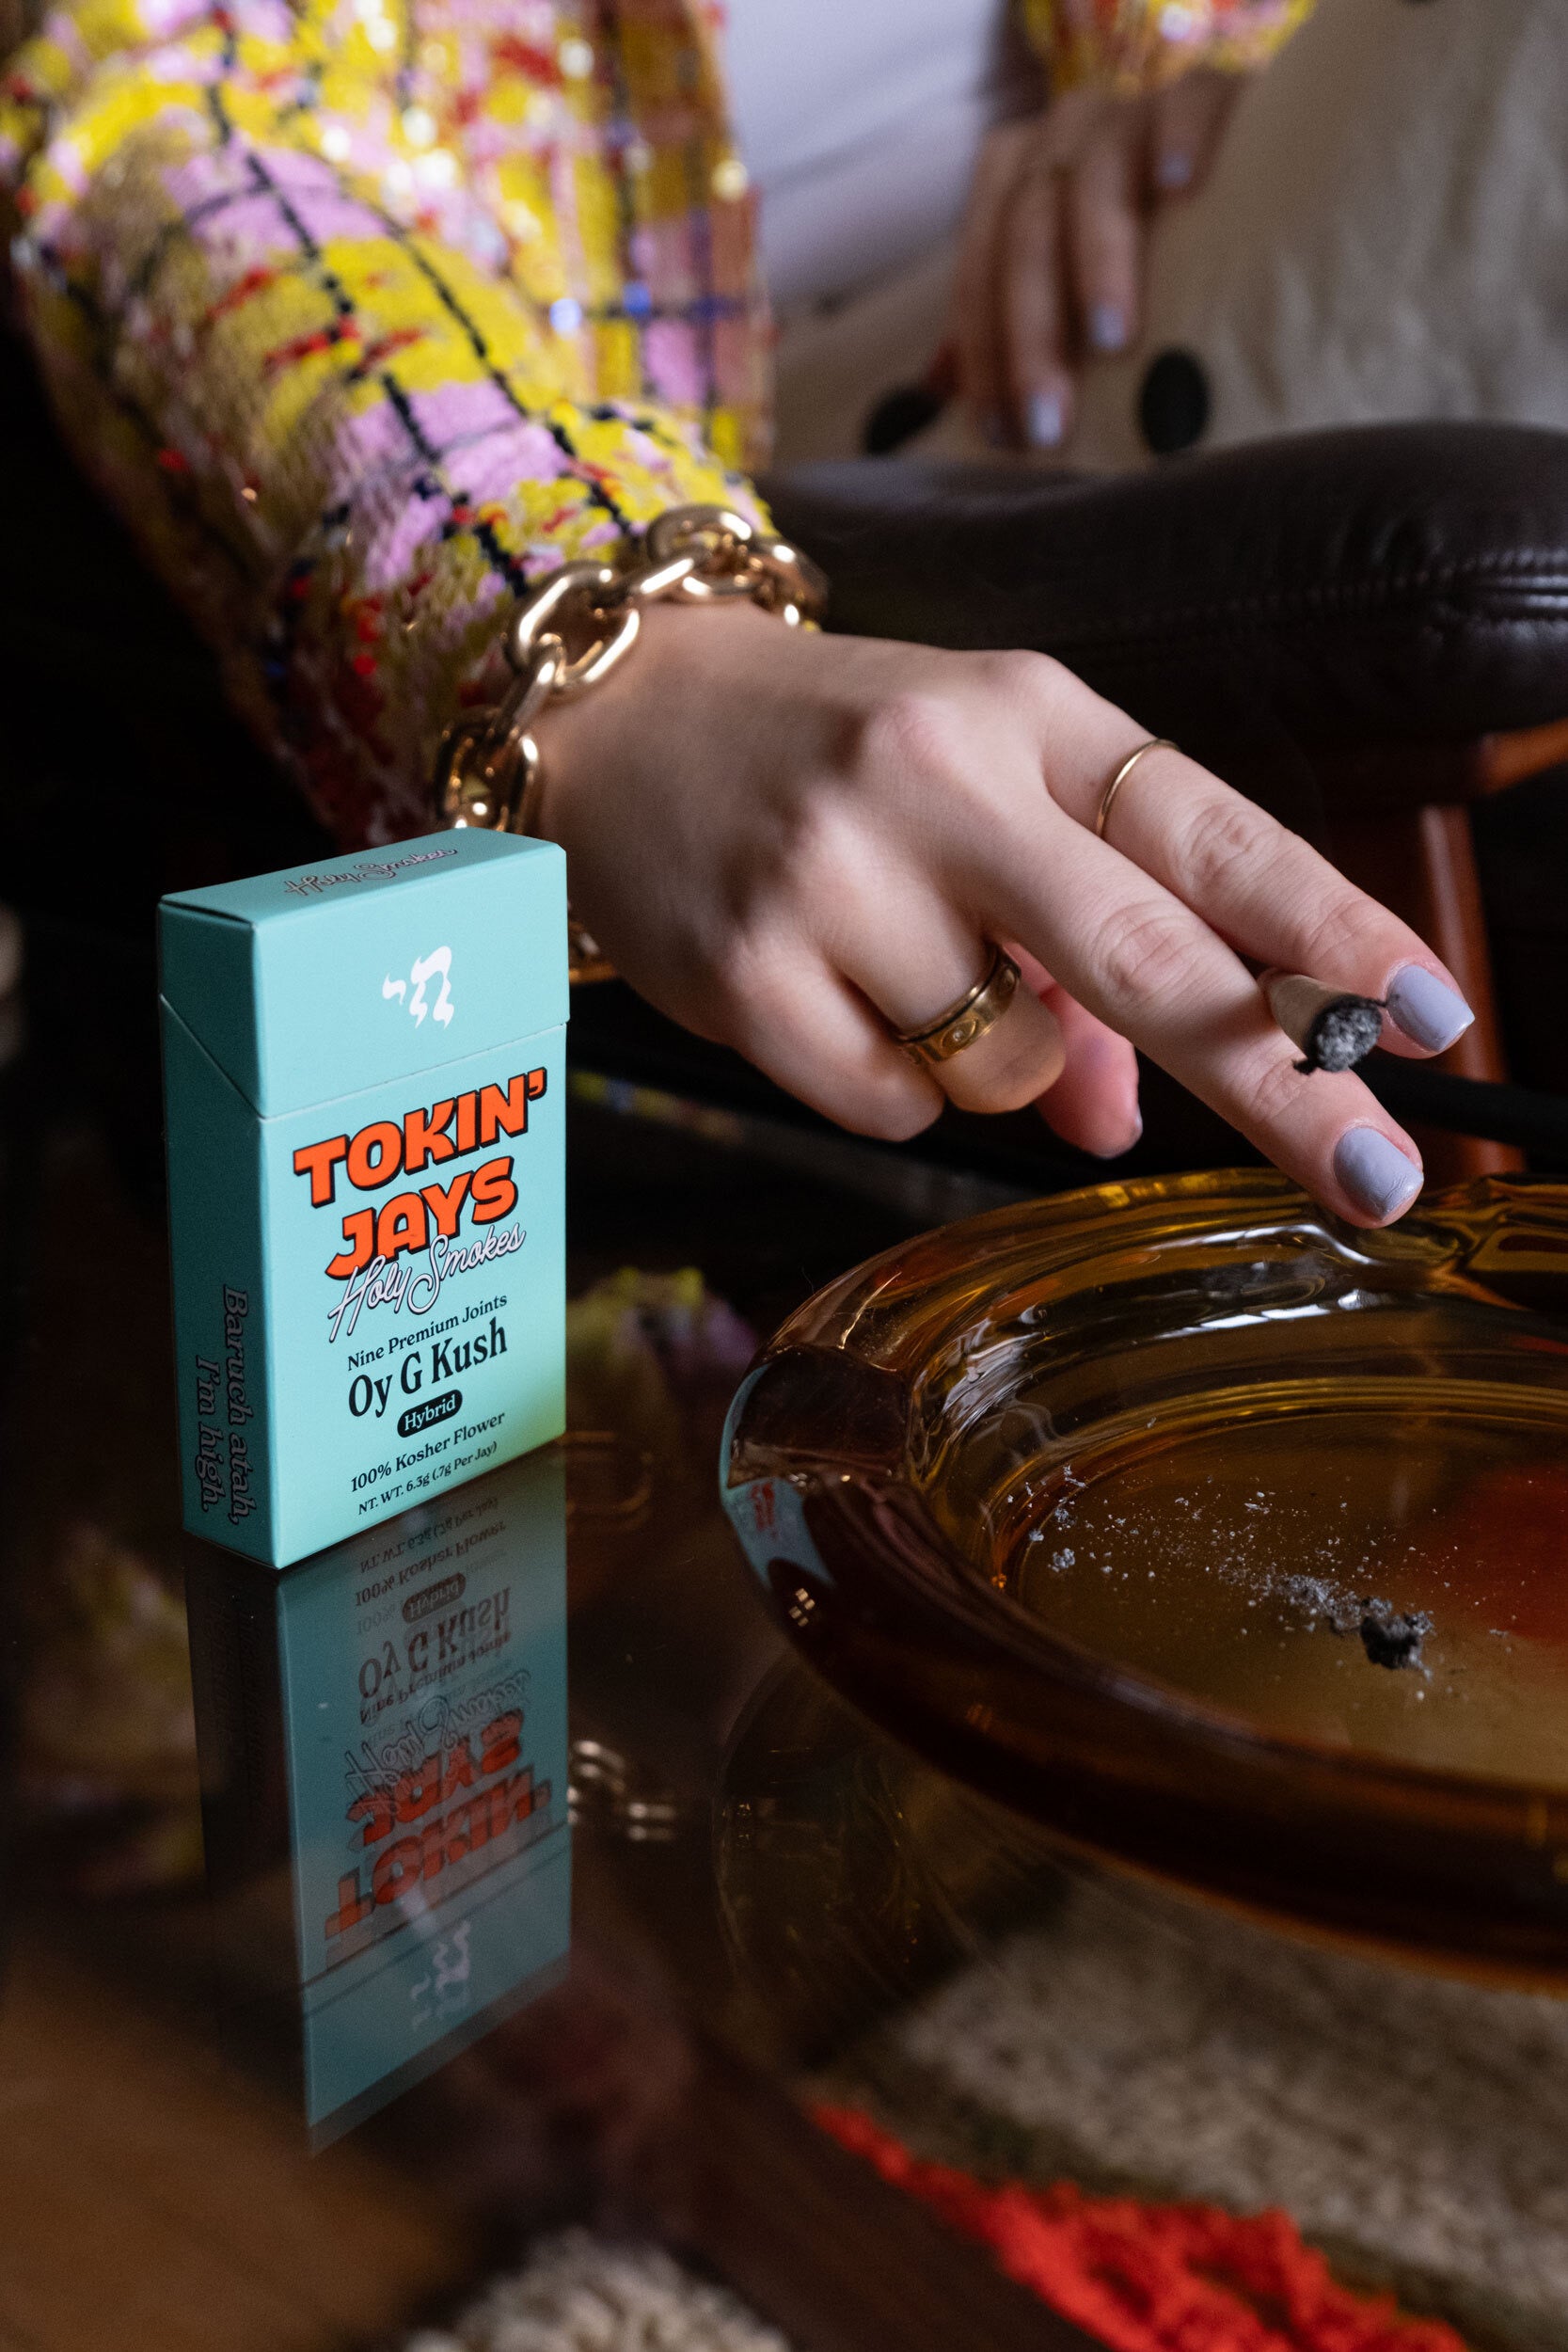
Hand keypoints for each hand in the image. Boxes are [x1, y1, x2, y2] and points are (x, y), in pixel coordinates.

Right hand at [538, 606, 1471, 1225]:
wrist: (621, 714)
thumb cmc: (836, 757)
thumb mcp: (978, 799)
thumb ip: (1078, 945)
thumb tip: (1121, 1119)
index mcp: (1027, 716)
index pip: (1212, 831)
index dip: (1329, 933)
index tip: (1429, 1016)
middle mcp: (938, 780)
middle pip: (1147, 958)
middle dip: (1280, 1080)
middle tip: (1377, 1177)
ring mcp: (834, 877)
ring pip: (1008, 1063)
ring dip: (1000, 1062)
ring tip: (906, 969)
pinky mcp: (746, 974)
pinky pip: (892, 1106)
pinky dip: (889, 1086)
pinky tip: (830, 1000)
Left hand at [952, 70, 1241, 449]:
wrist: (1239, 165)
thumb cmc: (1142, 249)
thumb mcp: (1066, 287)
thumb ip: (1001, 320)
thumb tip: (934, 387)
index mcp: (1014, 176)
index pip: (980, 269)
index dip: (984, 355)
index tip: (1003, 434)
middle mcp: (1062, 134)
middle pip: (1027, 232)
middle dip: (1032, 334)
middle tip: (1049, 419)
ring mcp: (1130, 111)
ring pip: (1094, 180)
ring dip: (1097, 263)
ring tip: (1111, 338)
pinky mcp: (1206, 90)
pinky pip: (1186, 104)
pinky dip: (1179, 139)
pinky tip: (1182, 185)